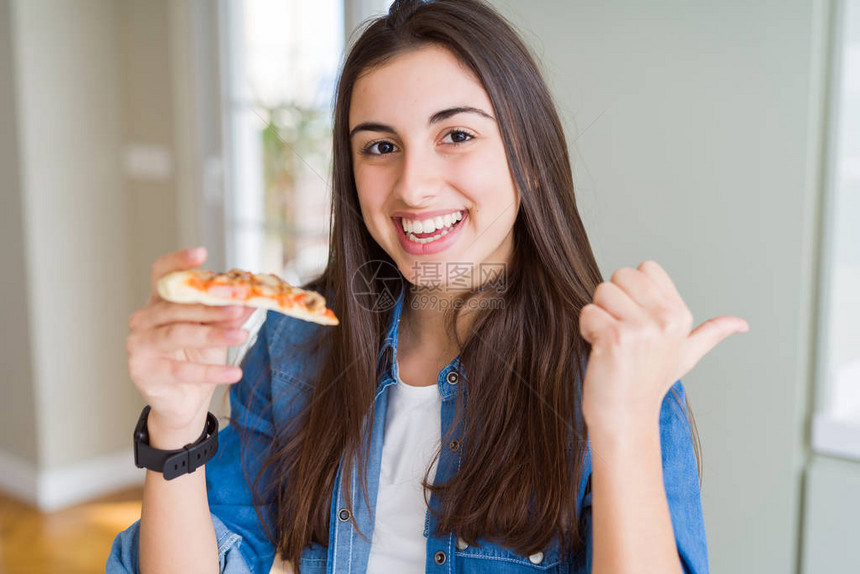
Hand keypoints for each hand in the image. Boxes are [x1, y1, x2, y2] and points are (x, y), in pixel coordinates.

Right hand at [126, 247, 256, 433]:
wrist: (184, 401)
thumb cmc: (198, 357)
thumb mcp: (217, 330)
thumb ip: (232, 311)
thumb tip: (255, 295)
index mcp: (159, 302)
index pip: (162, 274)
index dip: (179, 262)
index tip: (202, 252)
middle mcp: (143, 320)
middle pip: (176, 306)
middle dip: (211, 307)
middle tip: (241, 308)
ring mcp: (139, 345)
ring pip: (178, 334)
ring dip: (213, 335)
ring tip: (243, 336)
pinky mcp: (143, 372)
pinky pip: (181, 370)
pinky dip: (211, 372)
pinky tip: (234, 373)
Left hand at [578, 260, 747, 430]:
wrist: (626, 416)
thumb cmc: (649, 383)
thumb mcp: (686, 355)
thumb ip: (711, 333)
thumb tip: (741, 324)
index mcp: (680, 315)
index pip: (646, 268)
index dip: (631, 289)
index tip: (634, 318)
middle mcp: (665, 319)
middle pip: (621, 274)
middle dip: (611, 300)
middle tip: (619, 330)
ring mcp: (641, 328)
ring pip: (602, 291)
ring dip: (598, 316)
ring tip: (611, 341)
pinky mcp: (615, 337)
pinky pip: (588, 312)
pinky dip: (587, 330)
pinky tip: (600, 350)